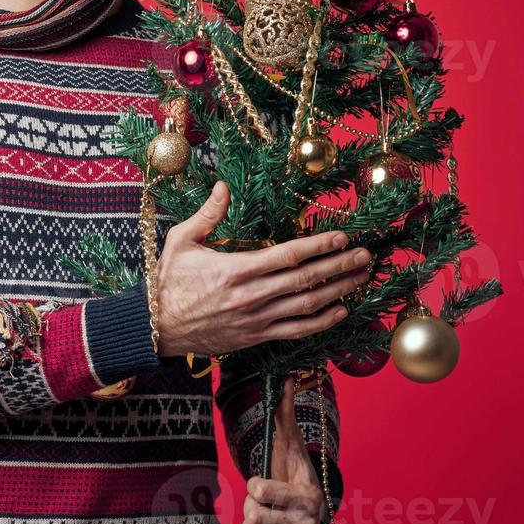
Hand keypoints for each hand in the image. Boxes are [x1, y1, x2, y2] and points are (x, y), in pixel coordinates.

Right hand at [152, 181, 372, 357]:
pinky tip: (340, 311)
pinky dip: (321, 322)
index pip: (287, 255)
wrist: (157, 327)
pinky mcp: (256, 337)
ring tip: (361, 278)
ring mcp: (256, 319)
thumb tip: (223, 186)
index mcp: (235, 269)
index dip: (318, 245)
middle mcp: (251, 295)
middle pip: (305, 279)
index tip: (342, 236)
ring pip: (307, 306)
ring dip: (338, 291)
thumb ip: (207, 214)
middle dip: (339, 265)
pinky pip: (296, 332)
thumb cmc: (169, 281)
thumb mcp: (181, 240)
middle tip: (365, 255)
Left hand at [235, 375, 325, 523]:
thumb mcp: (289, 452)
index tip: (263, 487)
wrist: (305, 522)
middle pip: (255, 515)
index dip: (254, 487)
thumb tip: (285, 379)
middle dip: (251, 508)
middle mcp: (306, 522)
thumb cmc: (292, 481)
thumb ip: (285, 418)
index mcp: (307, 494)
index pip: (262, 490)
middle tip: (262, 507)